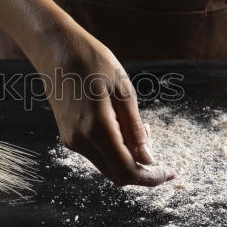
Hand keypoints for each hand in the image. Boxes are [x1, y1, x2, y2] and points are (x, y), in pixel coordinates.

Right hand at [25, 25, 175, 186]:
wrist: (55, 49)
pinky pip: (96, 154)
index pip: (128, 171)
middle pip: (117, 175)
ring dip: (128, 159)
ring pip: (107, 166)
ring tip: (140, 130)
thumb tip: (148, 159)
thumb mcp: (123, 91)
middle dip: (141, 170)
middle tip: (156, 147)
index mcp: (97, 129)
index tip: (170, 172)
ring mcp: (71, 140)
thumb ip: (135, 129)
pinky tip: (121, 127)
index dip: (152, 177)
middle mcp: (81, 141)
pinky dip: (114, 150)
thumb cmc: (92, 62)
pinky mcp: (68, 135)